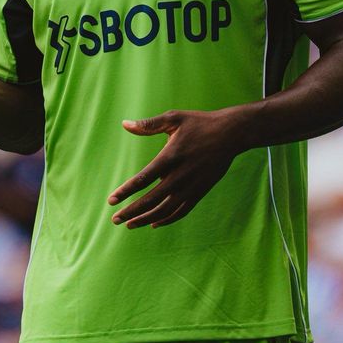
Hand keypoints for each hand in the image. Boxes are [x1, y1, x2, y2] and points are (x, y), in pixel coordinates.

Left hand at [107, 108, 244, 229]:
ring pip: (165, 210)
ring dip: (146, 219)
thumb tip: (124, 124)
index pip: (143, 179)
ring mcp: (191, 186)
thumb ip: (148, 125)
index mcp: (170, 157)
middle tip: (115, 219)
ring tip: (130, 224)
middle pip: (151, 200)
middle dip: (131, 211)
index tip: (111, 200)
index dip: (126, 191)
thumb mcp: (174, 118)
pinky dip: (167, 219)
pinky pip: (181, 211)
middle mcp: (180, 176)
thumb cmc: (199, 123)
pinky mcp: (200, 192)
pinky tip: (154, 223)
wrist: (231, 134)